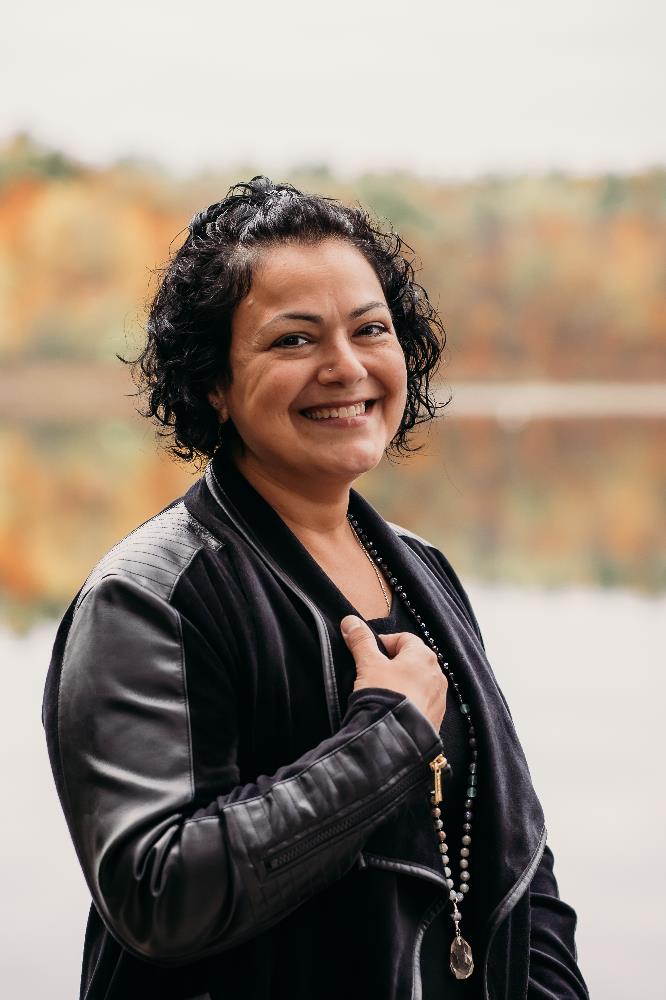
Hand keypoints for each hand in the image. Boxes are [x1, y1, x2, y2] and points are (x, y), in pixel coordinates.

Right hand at [340, 615, 447, 732]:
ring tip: (383, 694)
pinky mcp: (436, 717)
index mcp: (423, 655)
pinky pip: (421, 702)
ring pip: (417, 682)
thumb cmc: (385, 695)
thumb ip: (360, 640)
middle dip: (392, 664)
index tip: (368, 654)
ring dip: (401, 683)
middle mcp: (437, 674)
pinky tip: (393, 709)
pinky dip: (409, 701)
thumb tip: (350, 621)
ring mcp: (439, 697)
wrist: (396, 737)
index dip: (382, 644)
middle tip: (373, 674)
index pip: (402, 638)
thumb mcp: (368, 664)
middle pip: (411, 660)